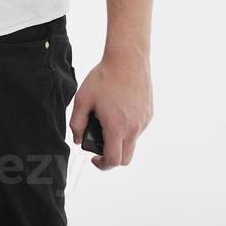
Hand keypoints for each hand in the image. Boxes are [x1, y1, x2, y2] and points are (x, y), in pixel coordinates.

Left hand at [70, 50, 152, 169]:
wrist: (127, 60)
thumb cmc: (104, 78)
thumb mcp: (82, 99)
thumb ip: (77, 122)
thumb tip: (77, 139)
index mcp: (117, 127)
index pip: (114, 160)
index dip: (102, 165)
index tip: (94, 159)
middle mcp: (134, 128)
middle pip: (126, 158)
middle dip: (112, 158)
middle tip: (99, 146)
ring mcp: (143, 122)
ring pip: (132, 143)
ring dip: (119, 141)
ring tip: (106, 122)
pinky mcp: (149, 114)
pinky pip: (138, 130)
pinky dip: (127, 129)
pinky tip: (117, 112)